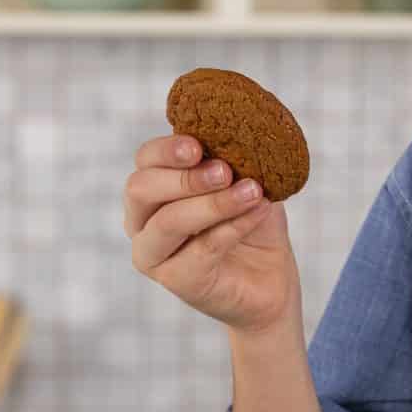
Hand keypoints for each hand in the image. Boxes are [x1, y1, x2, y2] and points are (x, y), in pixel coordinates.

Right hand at [124, 135, 299, 335]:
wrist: (271, 280)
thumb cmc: (251, 223)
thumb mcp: (245, 180)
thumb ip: (232, 158)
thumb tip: (235, 129)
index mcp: (153, 190)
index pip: (144, 160)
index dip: (166, 150)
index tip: (197, 146)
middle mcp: (142, 221)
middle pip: (140, 189)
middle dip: (183, 178)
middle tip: (223, 171)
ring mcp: (153, 255)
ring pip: (169, 222)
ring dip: (212, 203)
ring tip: (252, 190)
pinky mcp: (177, 281)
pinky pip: (202, 248)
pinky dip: (234, 226)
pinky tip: (260, 209)